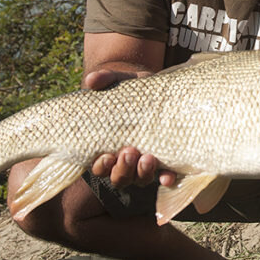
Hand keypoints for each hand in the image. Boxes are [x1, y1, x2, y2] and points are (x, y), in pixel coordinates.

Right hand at [83, 68, 175, 187]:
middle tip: (129, 152)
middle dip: (123, 169)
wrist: (160, 92)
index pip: (99, 167)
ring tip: (148, 158)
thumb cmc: (131, 91)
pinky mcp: (166, 160)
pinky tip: (168, 176)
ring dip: (143, 173)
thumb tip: (91, 79)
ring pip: (140, 180)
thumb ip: (105, 80)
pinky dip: (166, 178)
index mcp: (106, 148)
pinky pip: (165, 177)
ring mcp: (144, 164)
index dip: (101, 165)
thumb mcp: (119, 81)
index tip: (106, 155)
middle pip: (119, 178)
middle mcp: (124, 162)